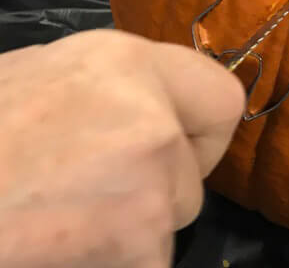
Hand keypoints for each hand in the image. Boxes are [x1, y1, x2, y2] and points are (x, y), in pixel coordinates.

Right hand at [0, 30, 244, 267]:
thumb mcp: (43, 78)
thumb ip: (112, 91)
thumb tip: (152, 110)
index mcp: (129, 62)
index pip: (223, 100)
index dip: (201, 133)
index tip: (175, 149)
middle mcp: (153, 120)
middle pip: (191, 179)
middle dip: (153, 195)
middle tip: (88, 196)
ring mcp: (149, 190)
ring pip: (163, 229)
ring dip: (121, 237)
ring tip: (52, 222)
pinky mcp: (137, 250)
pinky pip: (140, 265)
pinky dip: (106, 264)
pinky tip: (52, 250)